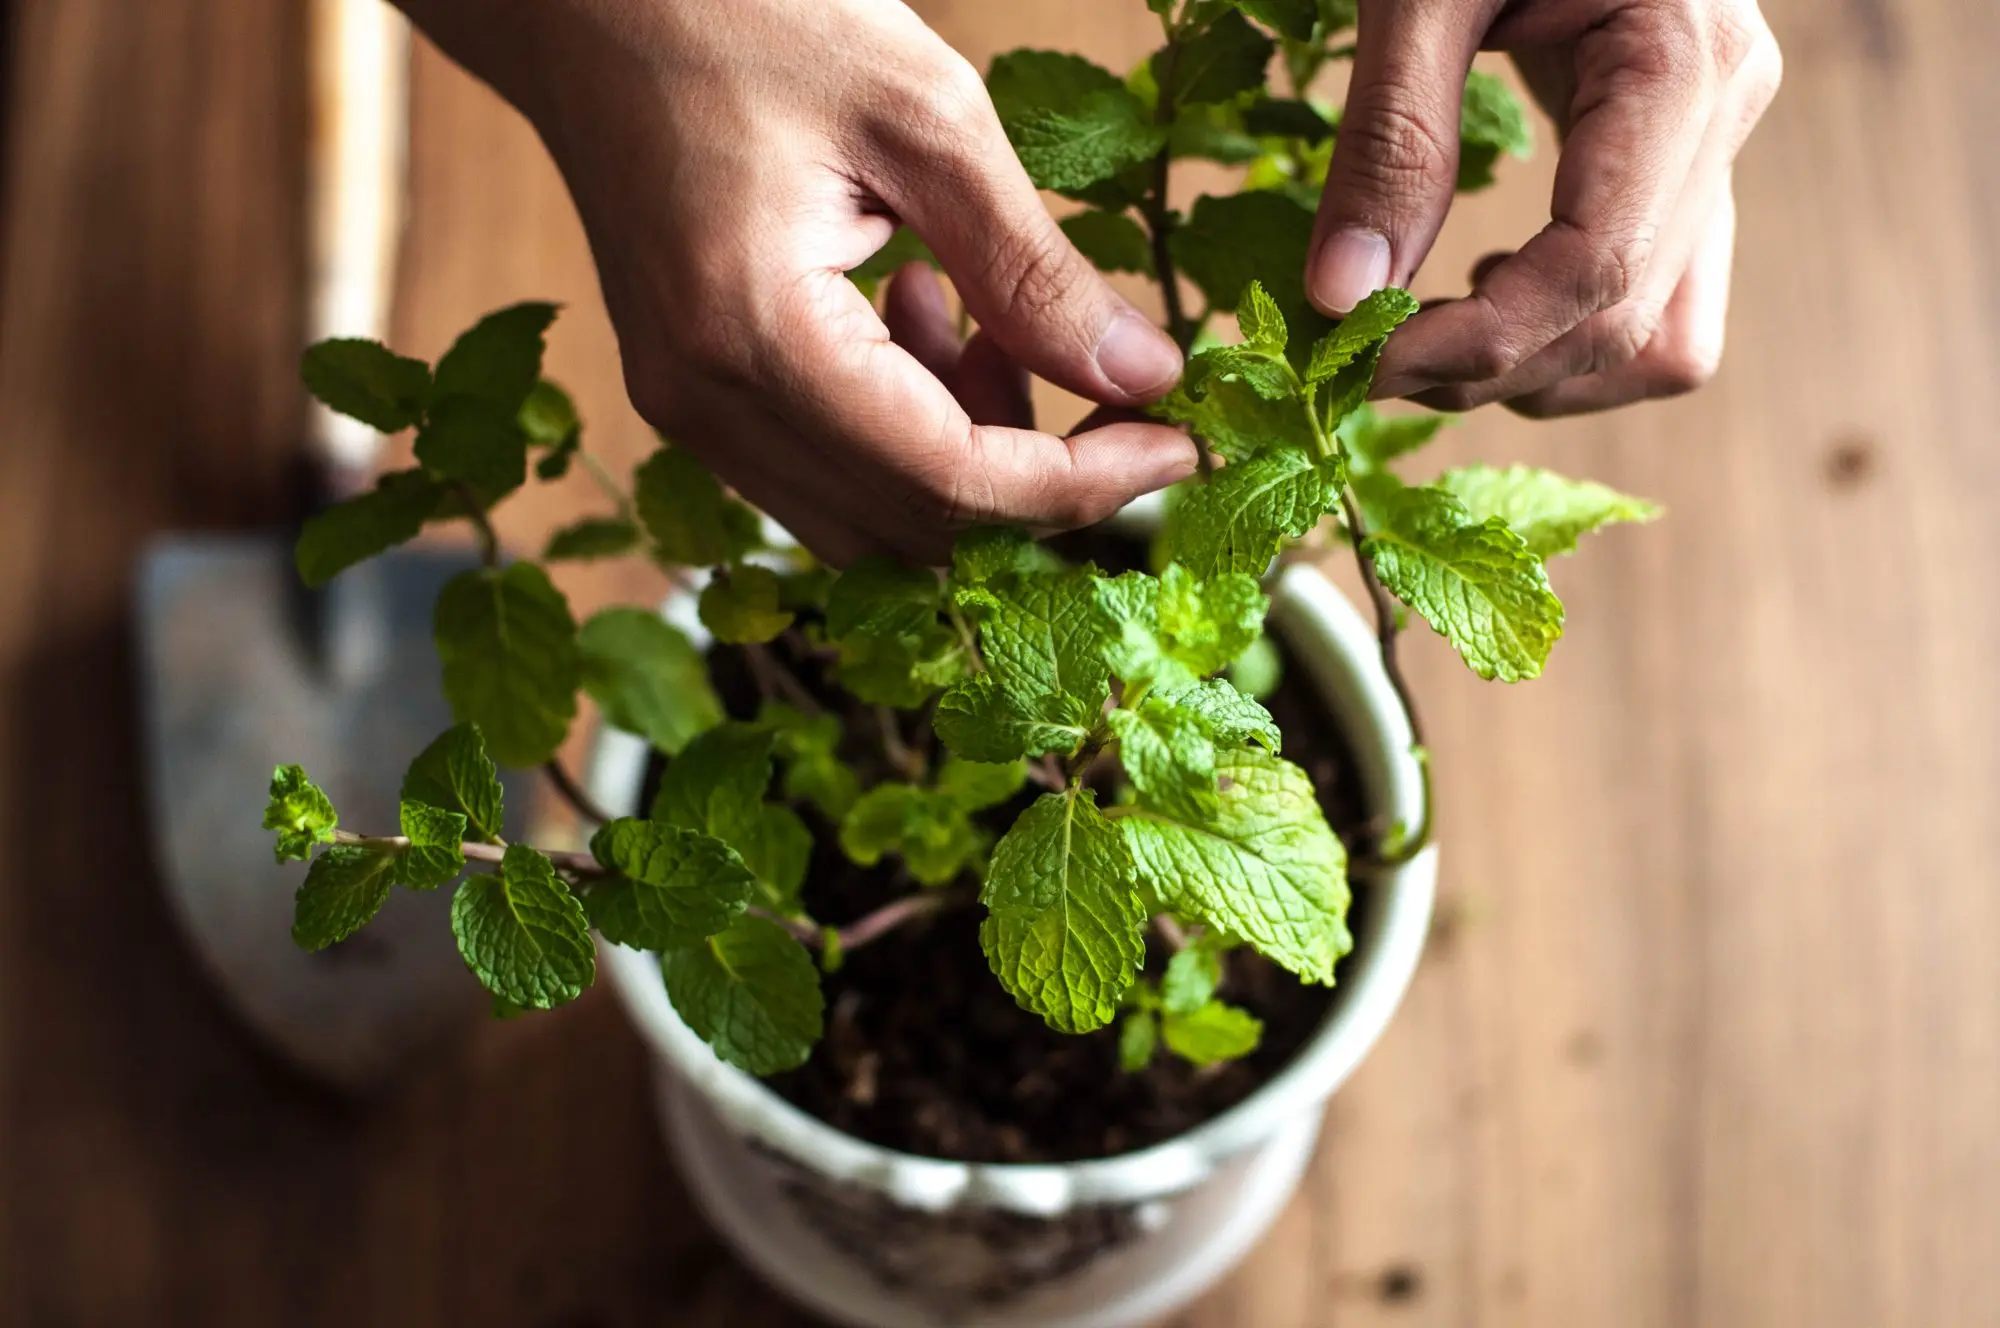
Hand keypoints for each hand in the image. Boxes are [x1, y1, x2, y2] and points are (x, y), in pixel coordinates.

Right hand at [400, 0, 1196, 564]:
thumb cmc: (743, 10)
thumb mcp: (923, 118)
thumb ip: (1034, 267)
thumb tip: (1145, 375)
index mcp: (754, 336)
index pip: (951, 483)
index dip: (1083, 484)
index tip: (1181, 445)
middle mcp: (706, 403)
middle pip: (913, 528)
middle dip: (1037, 482)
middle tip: (1120, 394)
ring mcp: (686, 409)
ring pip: (870, 517)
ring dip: (969, 459)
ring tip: (997, 328)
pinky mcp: (691, 394)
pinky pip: (824, 470)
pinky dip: (906, 432)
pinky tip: (926, 316)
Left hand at [1306, 0, 1780, 416]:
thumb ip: (1390, 141)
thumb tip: (1337, 296)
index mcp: (1680, 60)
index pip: (1597, 267)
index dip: (1478, 344)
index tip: (1362, 363)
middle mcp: (1727, 112)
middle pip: (1626, 323)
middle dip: (1490, 368)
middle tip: (1365, 358)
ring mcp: (1720, 142)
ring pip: (1664, 338)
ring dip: (1541, 372)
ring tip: (1429, 334)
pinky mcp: (1686, 161)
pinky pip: (1658, 299)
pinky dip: (1568, 335)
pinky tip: (1484, 297)